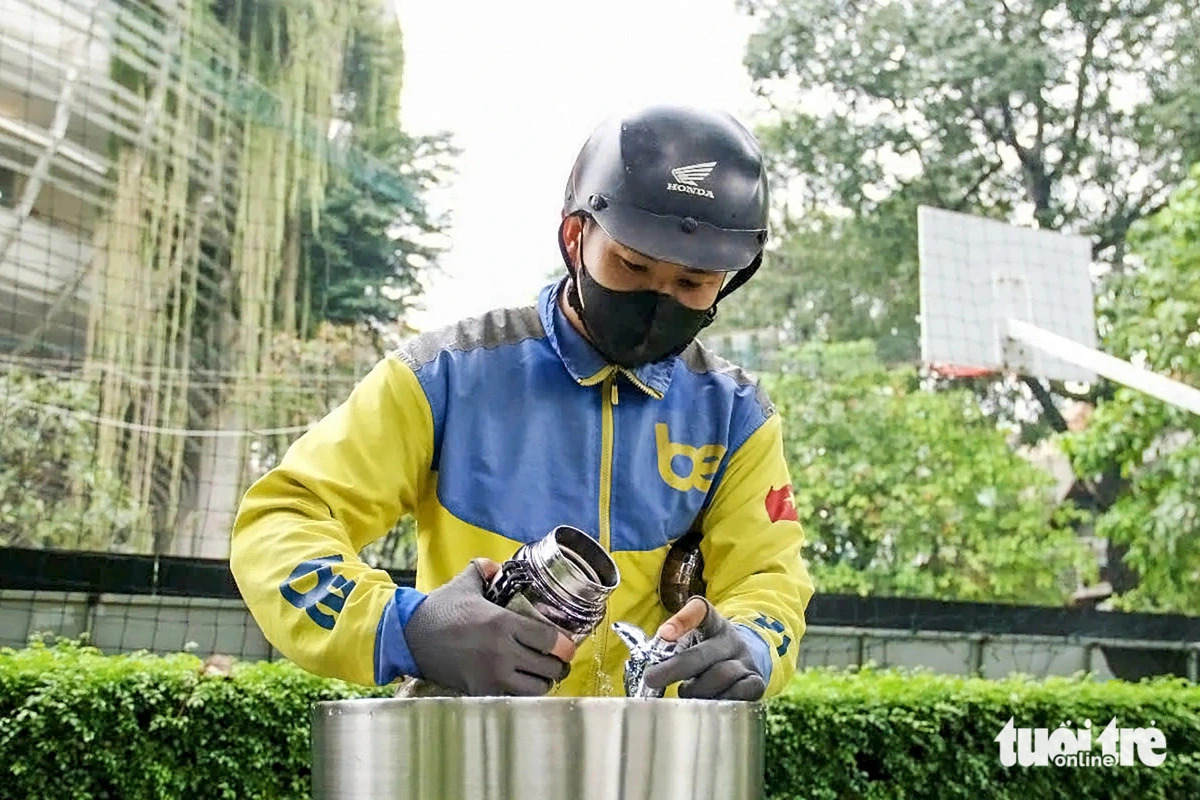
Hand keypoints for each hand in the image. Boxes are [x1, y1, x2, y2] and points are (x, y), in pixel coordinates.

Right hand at [404, 559, 576, 695]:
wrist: (410, 637)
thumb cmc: (440, 610)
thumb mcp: (464, 584)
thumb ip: (484, 571)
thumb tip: (496, 565)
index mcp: (503, 623)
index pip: (550, 640)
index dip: (564, 644)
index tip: (567, 643)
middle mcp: (502, 652)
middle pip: (549, 667)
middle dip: (559, 664)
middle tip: (558, 660)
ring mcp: (492, 676)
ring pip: (536, 688)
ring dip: (544, 682)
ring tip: (542, 674)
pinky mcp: (481, 691)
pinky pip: (515, 698)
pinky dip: (523, 693)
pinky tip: (522, 683)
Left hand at [643, 596, 765, 700]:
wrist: (746, 659)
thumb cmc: (709, 650)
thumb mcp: (695, 635)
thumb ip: (675, 637)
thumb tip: (662, 639)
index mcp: (714, 623)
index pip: (700, 610)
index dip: (681, 620)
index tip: (664, 634)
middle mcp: (732, 640)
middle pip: (703, 653)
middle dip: (675, 669)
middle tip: (651, 678)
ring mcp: (746, 661)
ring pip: (721, 675)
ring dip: (697, 689)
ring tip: (684, 692)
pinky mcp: (756, 682)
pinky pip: (740, 694)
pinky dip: (720, 701)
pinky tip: (707, 704)